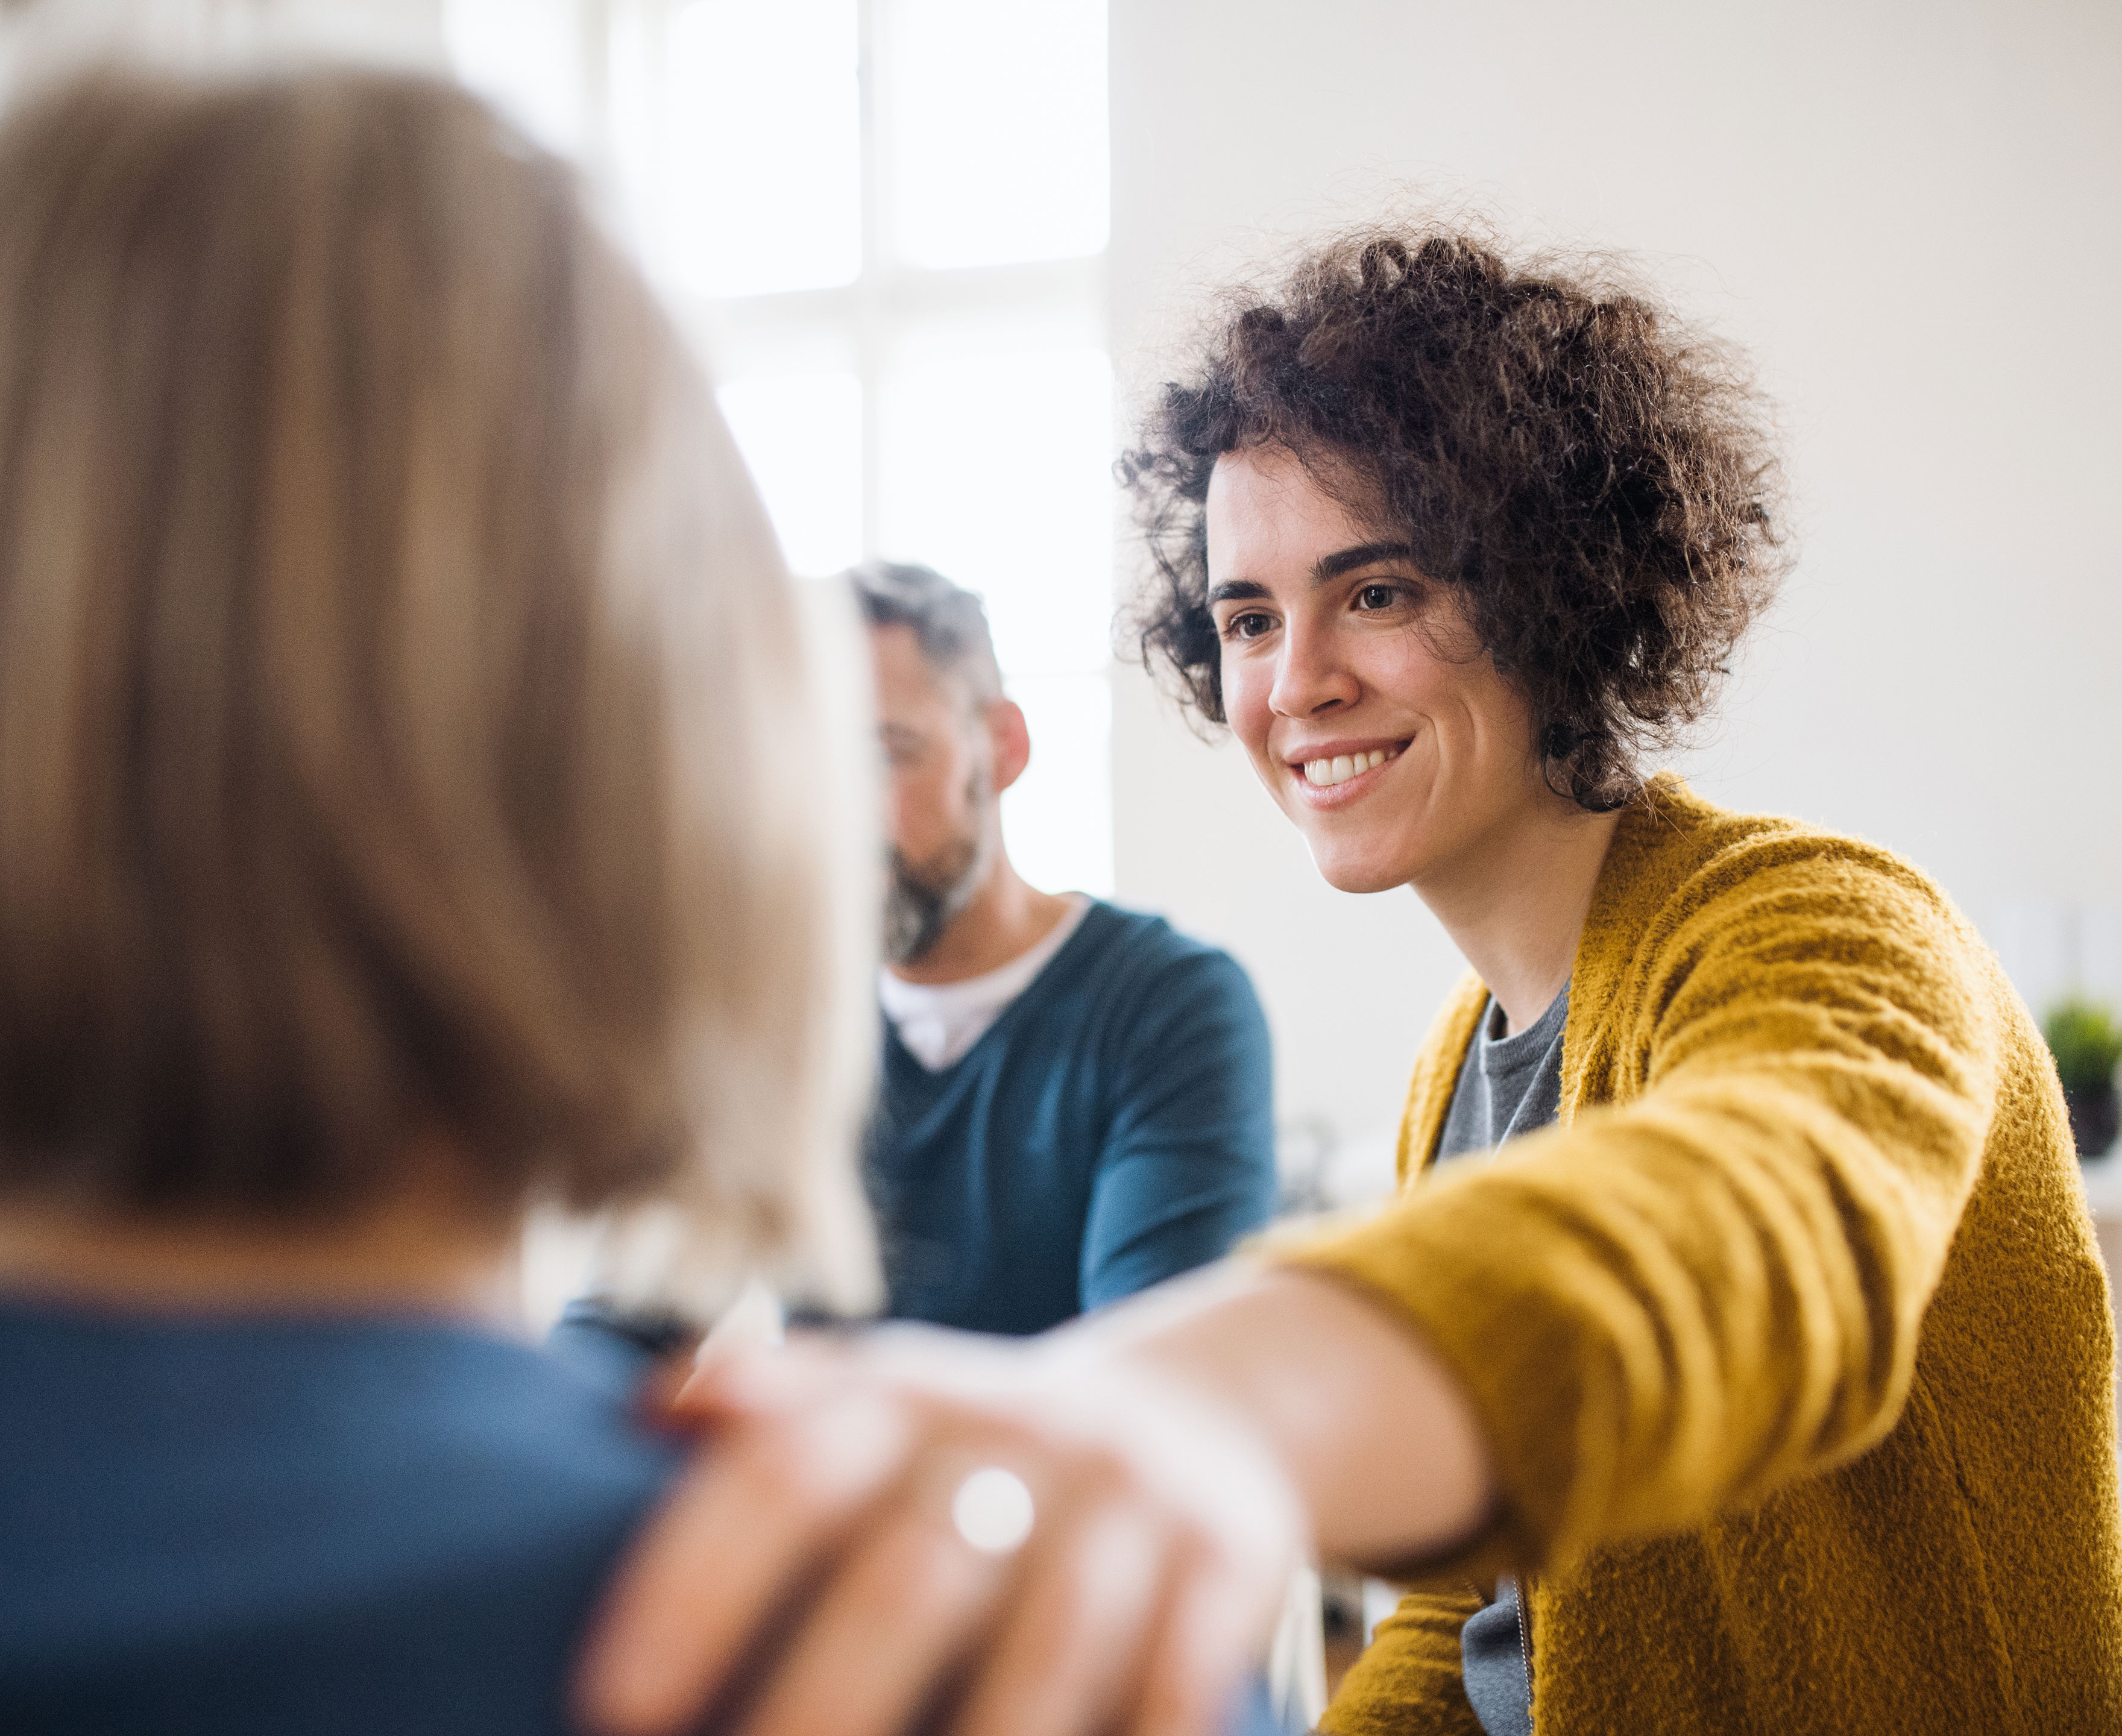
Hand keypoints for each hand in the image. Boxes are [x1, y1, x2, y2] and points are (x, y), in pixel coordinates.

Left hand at [574, 1323, 1304, 1735]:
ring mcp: (1127, 1495)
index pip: (785, 1473)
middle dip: (818, 1708)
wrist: (1190, 1413)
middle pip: (908, 1575)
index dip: (695, 1584)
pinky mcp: (1227, 1557)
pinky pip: (1179, 1679)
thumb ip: (769, 1410)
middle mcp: (1015, 1430)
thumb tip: (642, 1413)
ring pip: (1048, 1644)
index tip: (612, 1702)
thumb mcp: (880, 1403)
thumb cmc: (976, 1449)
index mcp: (903, 1395)